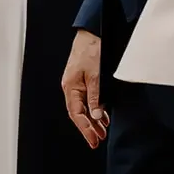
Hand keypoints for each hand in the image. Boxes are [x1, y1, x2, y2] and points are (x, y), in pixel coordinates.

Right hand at [61, 29, 106, 148]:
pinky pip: (88, 99)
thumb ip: (95, 97)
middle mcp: (71, 86)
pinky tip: (102, 116)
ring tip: (102, 132)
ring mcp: (77, 83)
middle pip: (78, 113)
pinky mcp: (85, 79)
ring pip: (83, 107)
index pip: (76, 113)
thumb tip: (95, 116)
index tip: (93, 140)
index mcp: (70, 86)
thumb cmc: (92, 50)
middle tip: (97, 141)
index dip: (84, 128)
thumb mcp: (96, 76)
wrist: (95, 32)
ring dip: (92, 120)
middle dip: (87, 128)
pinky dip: (95, 110)